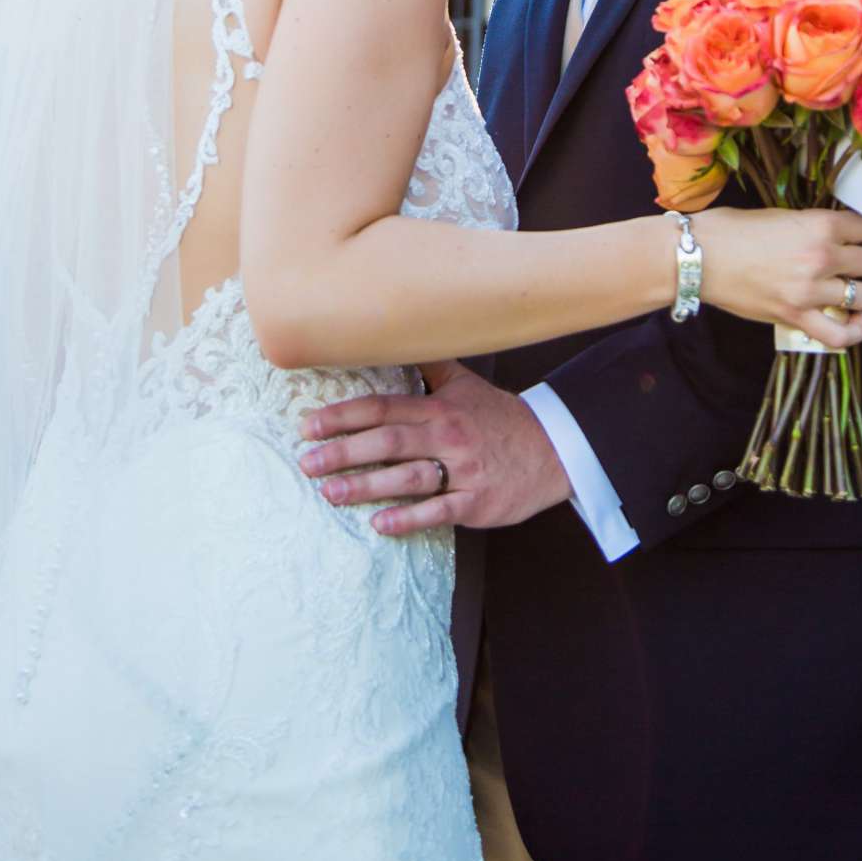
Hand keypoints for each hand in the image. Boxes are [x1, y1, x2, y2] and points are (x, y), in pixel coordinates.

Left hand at [299, 360, 572, 535]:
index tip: (309, 426)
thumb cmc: (501, 418)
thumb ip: (430, 366)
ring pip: (408, 477)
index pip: (383, 407)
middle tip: (306, 463)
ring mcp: (463, 470)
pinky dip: (408, 518)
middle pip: (388, 441)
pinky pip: (439, 510)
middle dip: (343, 452)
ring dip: (366, 486)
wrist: (554, 449)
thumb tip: (400, 336)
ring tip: (330, 494)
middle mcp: (447, 435)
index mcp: (440, 407)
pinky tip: (380, 524)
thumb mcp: (466, 384)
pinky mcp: (477, 501)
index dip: (343, 415)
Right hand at [700, 209, 861, 349]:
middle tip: (849, 261)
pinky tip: (852, 319)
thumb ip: (810, 226)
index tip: (859, 233)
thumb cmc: (731, 230)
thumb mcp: (779, 215)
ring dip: (860, 293)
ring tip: (847, 289)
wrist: (698, 257)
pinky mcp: (796, 317)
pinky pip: (841, 334)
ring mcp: (810, 291)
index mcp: (818, 225)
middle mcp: (822, 257)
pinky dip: (854, 330)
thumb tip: (831, 235)